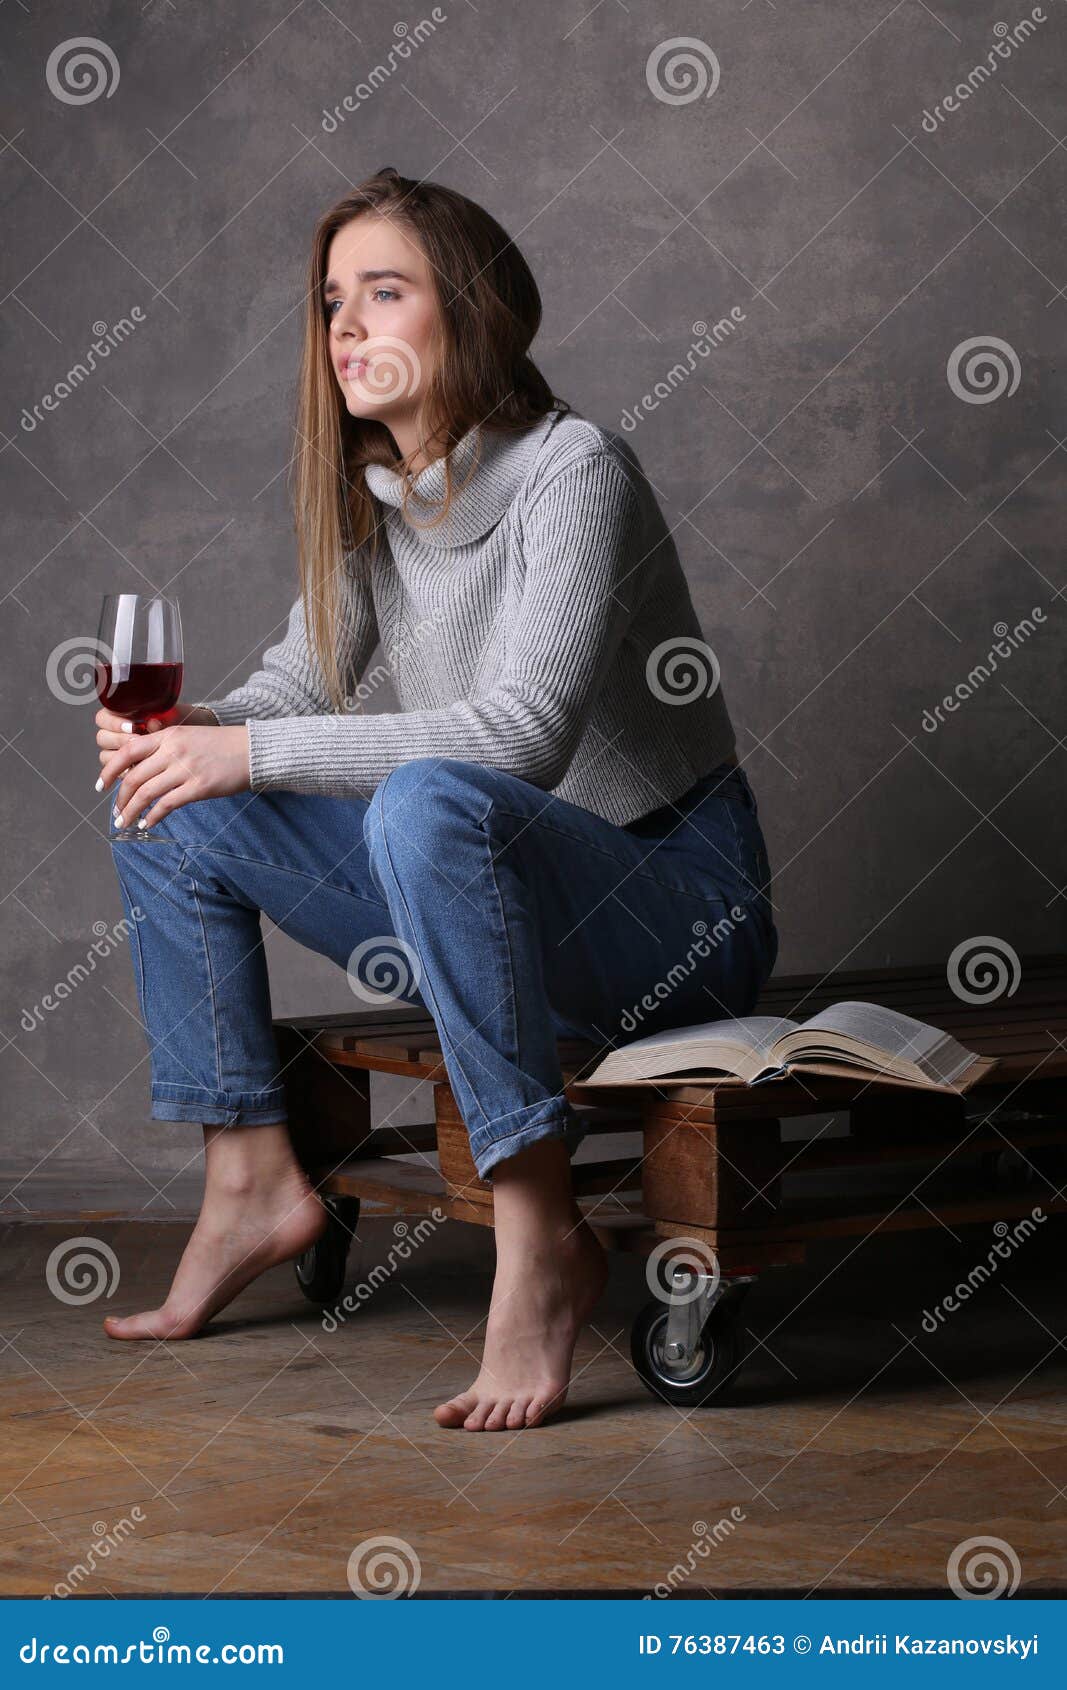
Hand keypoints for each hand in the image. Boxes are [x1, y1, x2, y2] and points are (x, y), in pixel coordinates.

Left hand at [95, 705, 249, 830]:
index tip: (102, 785)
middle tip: (116, 813)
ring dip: (132, 811)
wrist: (252, 750)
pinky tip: (148, 824)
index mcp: (168, 735)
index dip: (110, 770)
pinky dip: (153, 817)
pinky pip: (167, 805)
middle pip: (134, 777)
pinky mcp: (198, 787)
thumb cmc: (221, 746)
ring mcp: (185, 769)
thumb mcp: (189, 737)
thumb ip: (165, 750)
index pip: (127, 752)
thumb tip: (141, 773)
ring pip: (146, 793)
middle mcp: (173, 750)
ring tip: (126, 823)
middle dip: (120, 799)